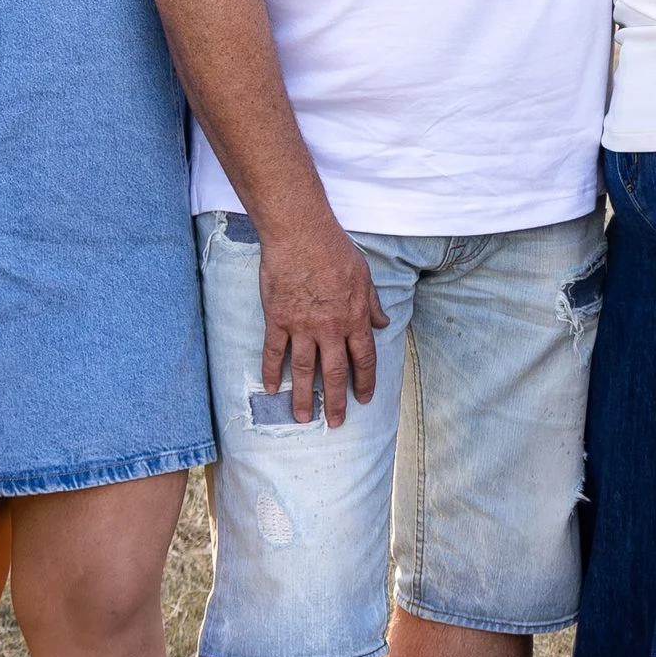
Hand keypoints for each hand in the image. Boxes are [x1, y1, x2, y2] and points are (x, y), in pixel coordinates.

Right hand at [257, 216, 388, 426]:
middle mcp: (330, 328)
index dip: (364, 381)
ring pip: (304, 370)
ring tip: (301, 417)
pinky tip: (271, 388)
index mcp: (354, 317)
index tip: (364, 399)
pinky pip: (273, 352)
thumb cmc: (334, 249)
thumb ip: (371, 303)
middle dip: (336, 401)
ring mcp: (302, 326)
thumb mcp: (363, 274)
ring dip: (303, 397)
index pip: (363, 358)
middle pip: (335, 373)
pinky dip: (271, 372)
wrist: (300, 234)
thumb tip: (383, 322)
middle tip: (334, 422)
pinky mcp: (278, 319)